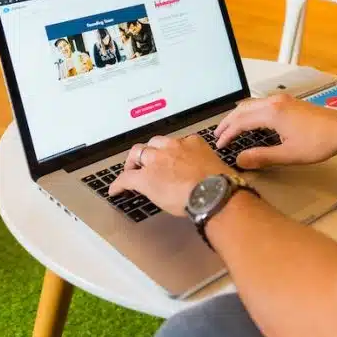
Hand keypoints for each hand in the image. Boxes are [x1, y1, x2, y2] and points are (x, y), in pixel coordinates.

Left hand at [107, 134, 235, 215]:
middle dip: (149, 152)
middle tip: (146, 163)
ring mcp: (157, 160)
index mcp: (192, 143)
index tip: (169, 159)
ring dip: (133, 162)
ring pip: (138, 153)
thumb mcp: (217, 168)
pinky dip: (119, 184)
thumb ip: (207, 168)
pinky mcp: (145, 177)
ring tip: (130, 171)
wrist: (213, 193)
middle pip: (153, 144)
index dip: (169, 152)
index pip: (176, 143)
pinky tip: (115, 190)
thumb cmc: (220, 184)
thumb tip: (210, 178)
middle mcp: (172, 147)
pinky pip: (126, 177)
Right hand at [214, 94, 336, 169]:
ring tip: (229, 129)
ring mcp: (282, 100)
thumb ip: (262, 157)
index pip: (241, 122)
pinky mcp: (288, 102)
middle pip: (242, 109)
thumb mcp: (289, 155)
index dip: (228, 134)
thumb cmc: (319, 142)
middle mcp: (274, 102)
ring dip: (238, 116)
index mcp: (272, 113)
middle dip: (228, 122)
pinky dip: (249, 113)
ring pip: (251, 105)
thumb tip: (241, 160)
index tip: (220, 146)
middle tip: (218, 136)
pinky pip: (261, 104)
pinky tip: (250, 122)